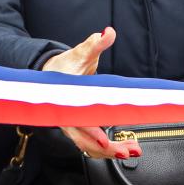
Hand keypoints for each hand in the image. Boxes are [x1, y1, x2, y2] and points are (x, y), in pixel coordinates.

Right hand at [43, 28, 136, 158]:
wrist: (51, 74)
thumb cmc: (64, 66)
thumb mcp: (80, 53)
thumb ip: (95, 44)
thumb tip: (108, 33)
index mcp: (65, 101)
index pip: (78, 121)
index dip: (91, 132)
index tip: (105, 140)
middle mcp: (67, 118)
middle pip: (85, 140)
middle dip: (105, 148)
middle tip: (126, 150)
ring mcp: (72, 126)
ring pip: (89, 146)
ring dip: (109, 152)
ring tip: (132, 150)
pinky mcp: (79, 130)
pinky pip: (92, 145)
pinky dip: (107, 149)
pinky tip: (124, 148)